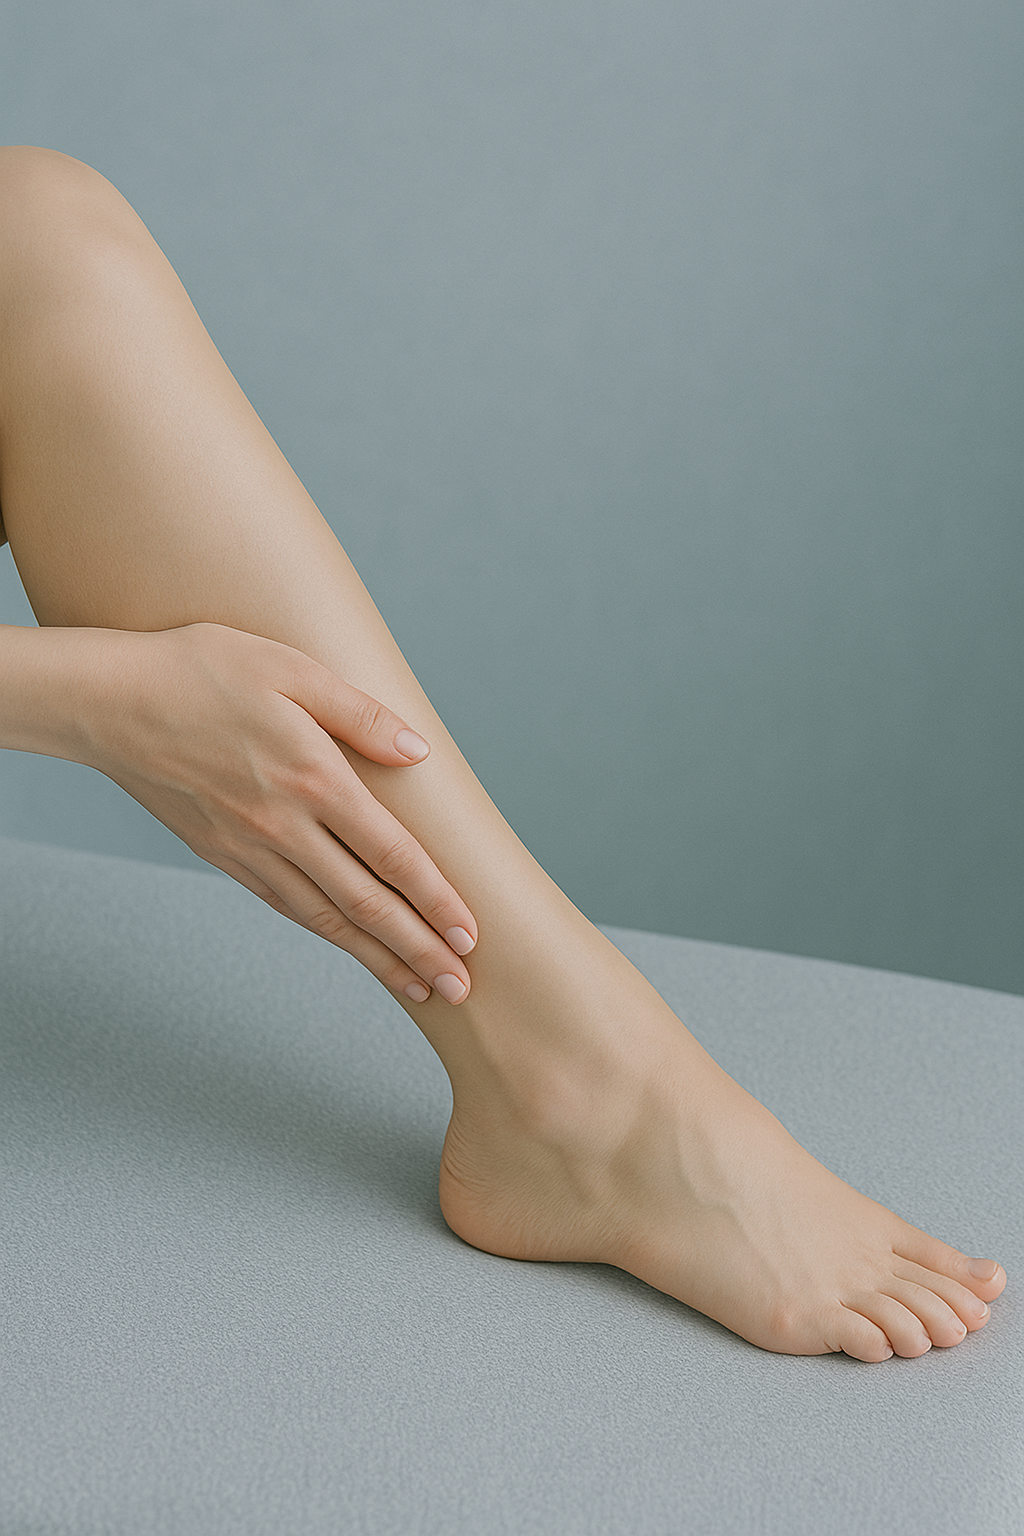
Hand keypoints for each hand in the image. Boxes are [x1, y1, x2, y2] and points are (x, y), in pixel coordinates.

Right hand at [80, 622, 476, 1001]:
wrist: (107, 702)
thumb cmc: (200, 669)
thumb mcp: (289, 666)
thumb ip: (358, 713)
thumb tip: (419, 751)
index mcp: (313, 777)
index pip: (392, 855)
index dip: (436, 900)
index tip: (471, 935)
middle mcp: (284, 825)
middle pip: (367, 903)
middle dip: (420, 950)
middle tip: (462, 988)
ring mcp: (250, 847)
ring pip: (326, 917)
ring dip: (378, 956)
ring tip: (420, 986)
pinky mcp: (222, 855)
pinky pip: (286, 904)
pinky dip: (327, 932)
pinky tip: (352, 945)